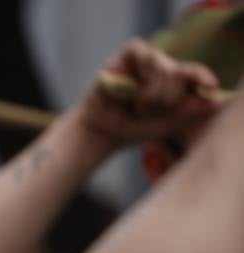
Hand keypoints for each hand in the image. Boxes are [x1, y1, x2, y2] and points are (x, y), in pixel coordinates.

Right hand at [75, 38, 220, 151]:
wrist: (102, 132)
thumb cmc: (133, 128)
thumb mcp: (167, 125)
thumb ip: (191, 113)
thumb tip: (217, 102)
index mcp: (175, 82)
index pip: (194, 72)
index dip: (202, 76)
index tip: (209, 85)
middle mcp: (162, 67)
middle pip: (178, 71)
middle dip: (166, 97)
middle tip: (148, 112)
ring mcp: (145, 59)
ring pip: (162, 64)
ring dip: (152, 91)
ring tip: (138, 106)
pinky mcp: (128, 53)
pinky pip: (144, 53)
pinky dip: (139, 75)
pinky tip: (129, 90)